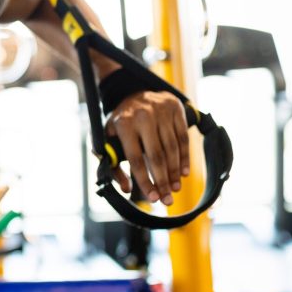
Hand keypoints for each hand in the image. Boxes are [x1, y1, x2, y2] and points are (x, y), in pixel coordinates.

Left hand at [105, 90, 190, 205]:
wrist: (134, 91)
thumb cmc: (121, 121)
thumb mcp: (107, 137)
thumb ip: (112, 163)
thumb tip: (125, 188)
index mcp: (124, 124)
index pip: (135, 158)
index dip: (144, 180)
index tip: (151, 197)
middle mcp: (143, 117)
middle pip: (156, 156)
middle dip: (163, 181)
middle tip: (167, 200)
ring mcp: (161, 112)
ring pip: (172, 148)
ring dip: (175, 172)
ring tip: (175, 188)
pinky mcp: (176, 109)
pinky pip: (183, 138)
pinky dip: (184, 157)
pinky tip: (183, 173)